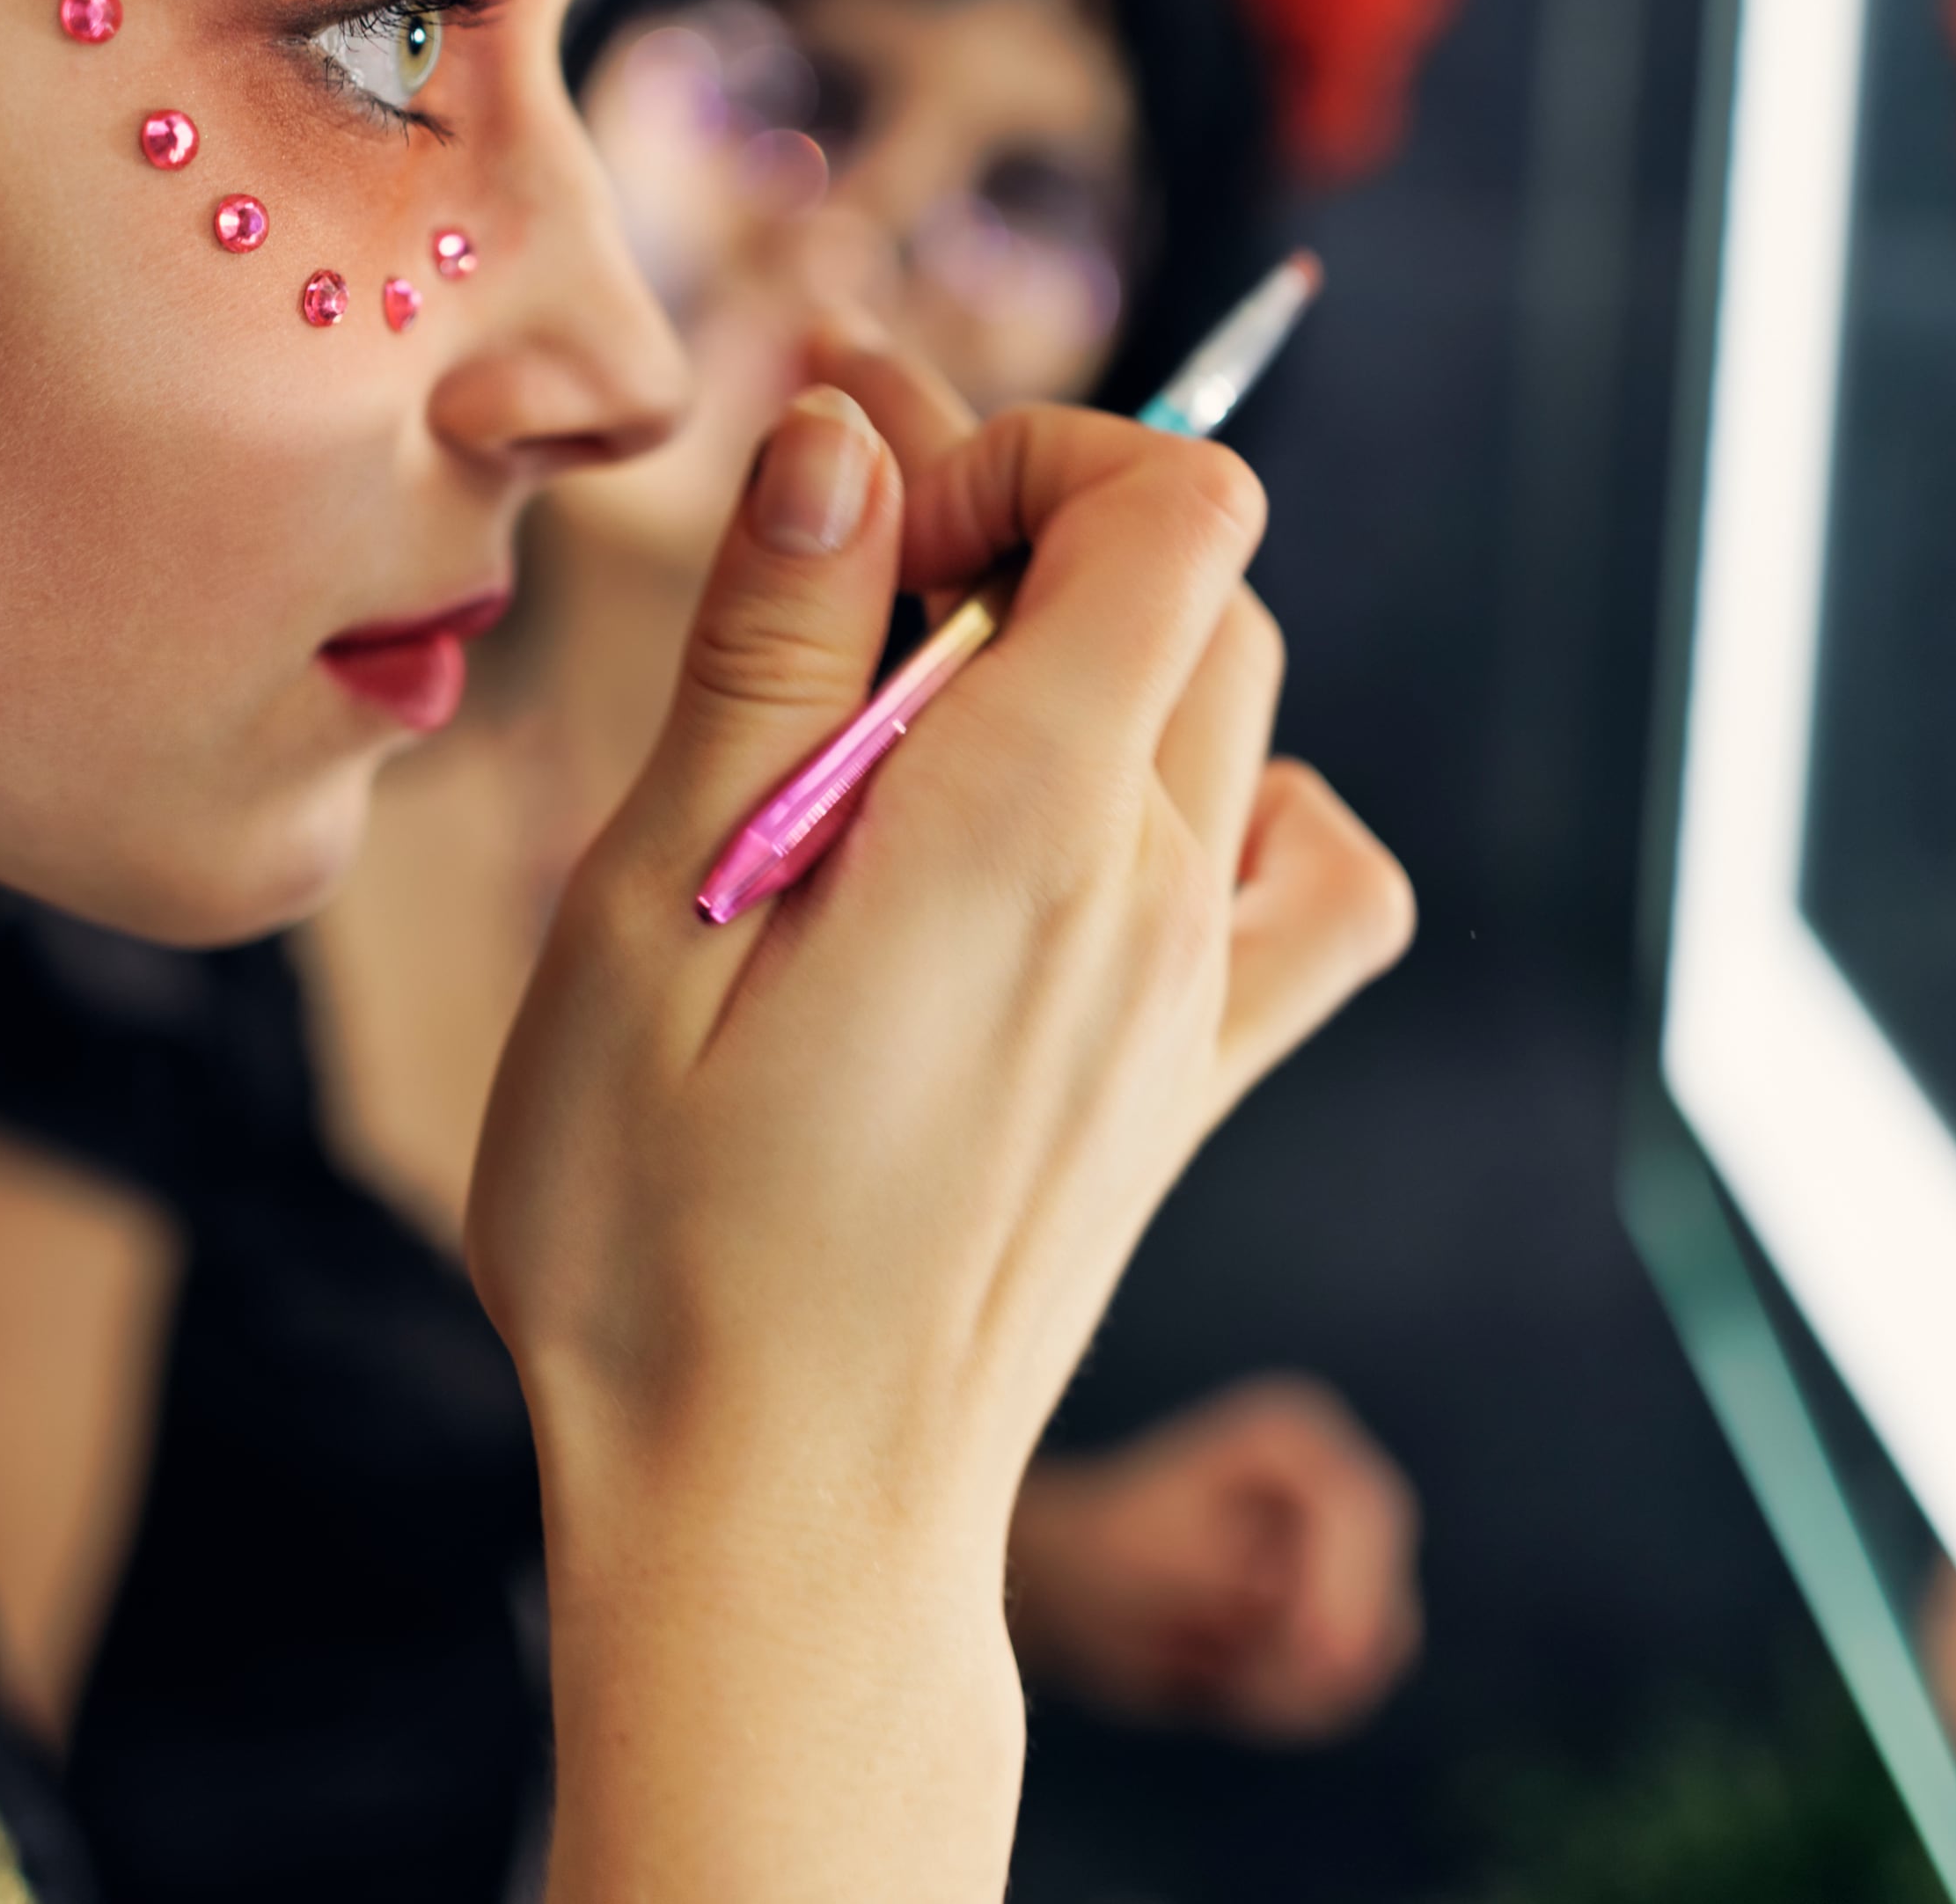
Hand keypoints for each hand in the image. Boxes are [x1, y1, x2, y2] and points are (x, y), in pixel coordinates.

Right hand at [470, 336, 1412, 1903]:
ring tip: (925, 716)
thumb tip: (850, 434)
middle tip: (837, 571)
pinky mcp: (1188, 1085)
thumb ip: (767, 656)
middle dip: (1026, 515)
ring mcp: (1190, 996)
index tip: (848, 520)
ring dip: (1104, 648)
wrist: (770, 1521)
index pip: (1159, 499)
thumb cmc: (653, 1241)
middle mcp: (1149, 893)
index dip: (1013, 446)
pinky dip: (1247, 810)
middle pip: (1188, 583)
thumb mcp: (641, 916)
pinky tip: (1106, 840)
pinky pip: (1313, 888)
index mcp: (1020, 826)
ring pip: (1239, 706)